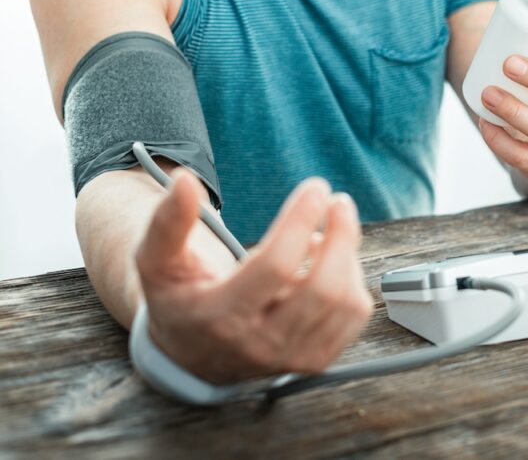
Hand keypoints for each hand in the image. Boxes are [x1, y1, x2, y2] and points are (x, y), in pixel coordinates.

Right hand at [135, 170, 372, 383]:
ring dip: (347, 255)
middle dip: (341, 236)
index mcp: (221, 316)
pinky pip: (354, 316)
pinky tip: (332, 263)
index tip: (315, 188)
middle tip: (339, 201)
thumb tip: (185, 181)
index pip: (275, 266)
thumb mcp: (158, 262)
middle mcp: (260, 343)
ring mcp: (292, 357)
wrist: (193, 355)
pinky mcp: (316, 360)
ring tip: (331, 231)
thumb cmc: (179, 298)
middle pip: (322, 289)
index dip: (300, 221)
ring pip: (344, 301)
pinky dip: (353, 280)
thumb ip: (169, 222)